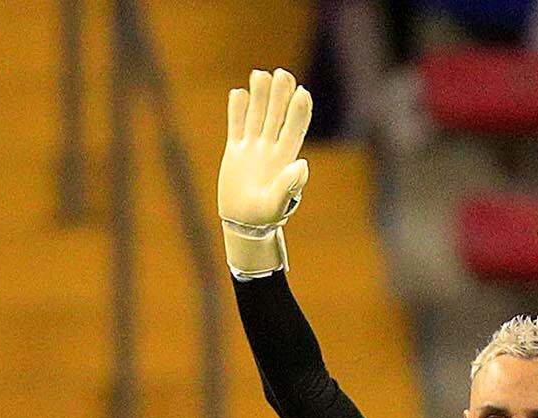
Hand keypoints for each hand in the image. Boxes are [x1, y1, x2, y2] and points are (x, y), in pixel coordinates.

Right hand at [219, 68, 311, 276]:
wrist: (244, 224)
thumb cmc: (265, 218)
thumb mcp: (277, 206)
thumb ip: (289, 186)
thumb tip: (302, 164)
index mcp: (284, 159)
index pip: (294, 129)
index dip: (299, 111)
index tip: (302, 92)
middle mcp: (270, 149)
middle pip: (276, 116)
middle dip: (280, 95)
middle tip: (282, 73)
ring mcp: (252, 148)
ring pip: (256, 115)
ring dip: (259, 95)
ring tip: (260, 74)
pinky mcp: (235, 152)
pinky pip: (236, 126)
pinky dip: (236, 110)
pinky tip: (239, 93)